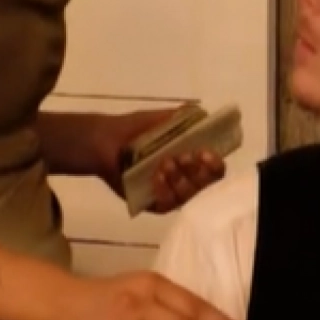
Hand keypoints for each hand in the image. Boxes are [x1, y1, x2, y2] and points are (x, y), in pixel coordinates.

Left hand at [96, 107, 226, 212]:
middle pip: (206, 188)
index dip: (215, 165)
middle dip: (198, 173)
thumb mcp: (159, 120)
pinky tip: (156, 177)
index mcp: (193, 161)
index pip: (215, 171)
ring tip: (165, 163)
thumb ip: (181, 118)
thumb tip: (200, 113)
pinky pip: (167, 206)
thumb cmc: (134, 130)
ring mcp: (171, 194)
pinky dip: (164, 192)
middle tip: (183, 156)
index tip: (205, 153)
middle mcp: (186, 180)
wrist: (105, 141)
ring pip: (187, 198)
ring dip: (180, 180)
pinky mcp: (154, 204)